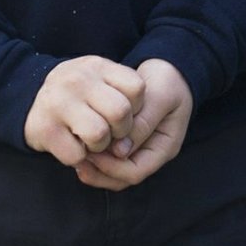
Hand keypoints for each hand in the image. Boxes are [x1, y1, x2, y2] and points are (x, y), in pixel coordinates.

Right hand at [25, 56, 142, 168]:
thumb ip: (123, 95)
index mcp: (97, 66)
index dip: (136, 107)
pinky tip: (73, 145)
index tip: (122, 113)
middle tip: (109, 131)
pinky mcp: (45, 129)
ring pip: (99, 134)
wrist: (26, 97)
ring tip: (91, 140)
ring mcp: (58, 104)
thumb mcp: (100, 80)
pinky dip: (79, 157)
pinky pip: (76, 155)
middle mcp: (77, 81)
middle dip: (121, 130)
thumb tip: (132, 139)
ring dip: (100, 146)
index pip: (136, 88)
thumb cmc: (77, 93)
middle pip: (120, 112)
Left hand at [78, 58, 191, 189]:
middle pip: (122, 178)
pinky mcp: (125, 141)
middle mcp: (151, 154)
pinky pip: (108, 158)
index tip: (93, 152)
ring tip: (76, 153)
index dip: (112, 168)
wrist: (168, 68)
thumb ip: (143, 123)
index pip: (136, 171)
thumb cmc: (167, 80)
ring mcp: (138, 149)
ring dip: (94, 167)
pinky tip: (81, 144)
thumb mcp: (160, 96)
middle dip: (98, 172)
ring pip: (113, 173)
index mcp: (165, 147)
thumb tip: (119, 151)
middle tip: (78, 158)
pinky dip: (94, 156)